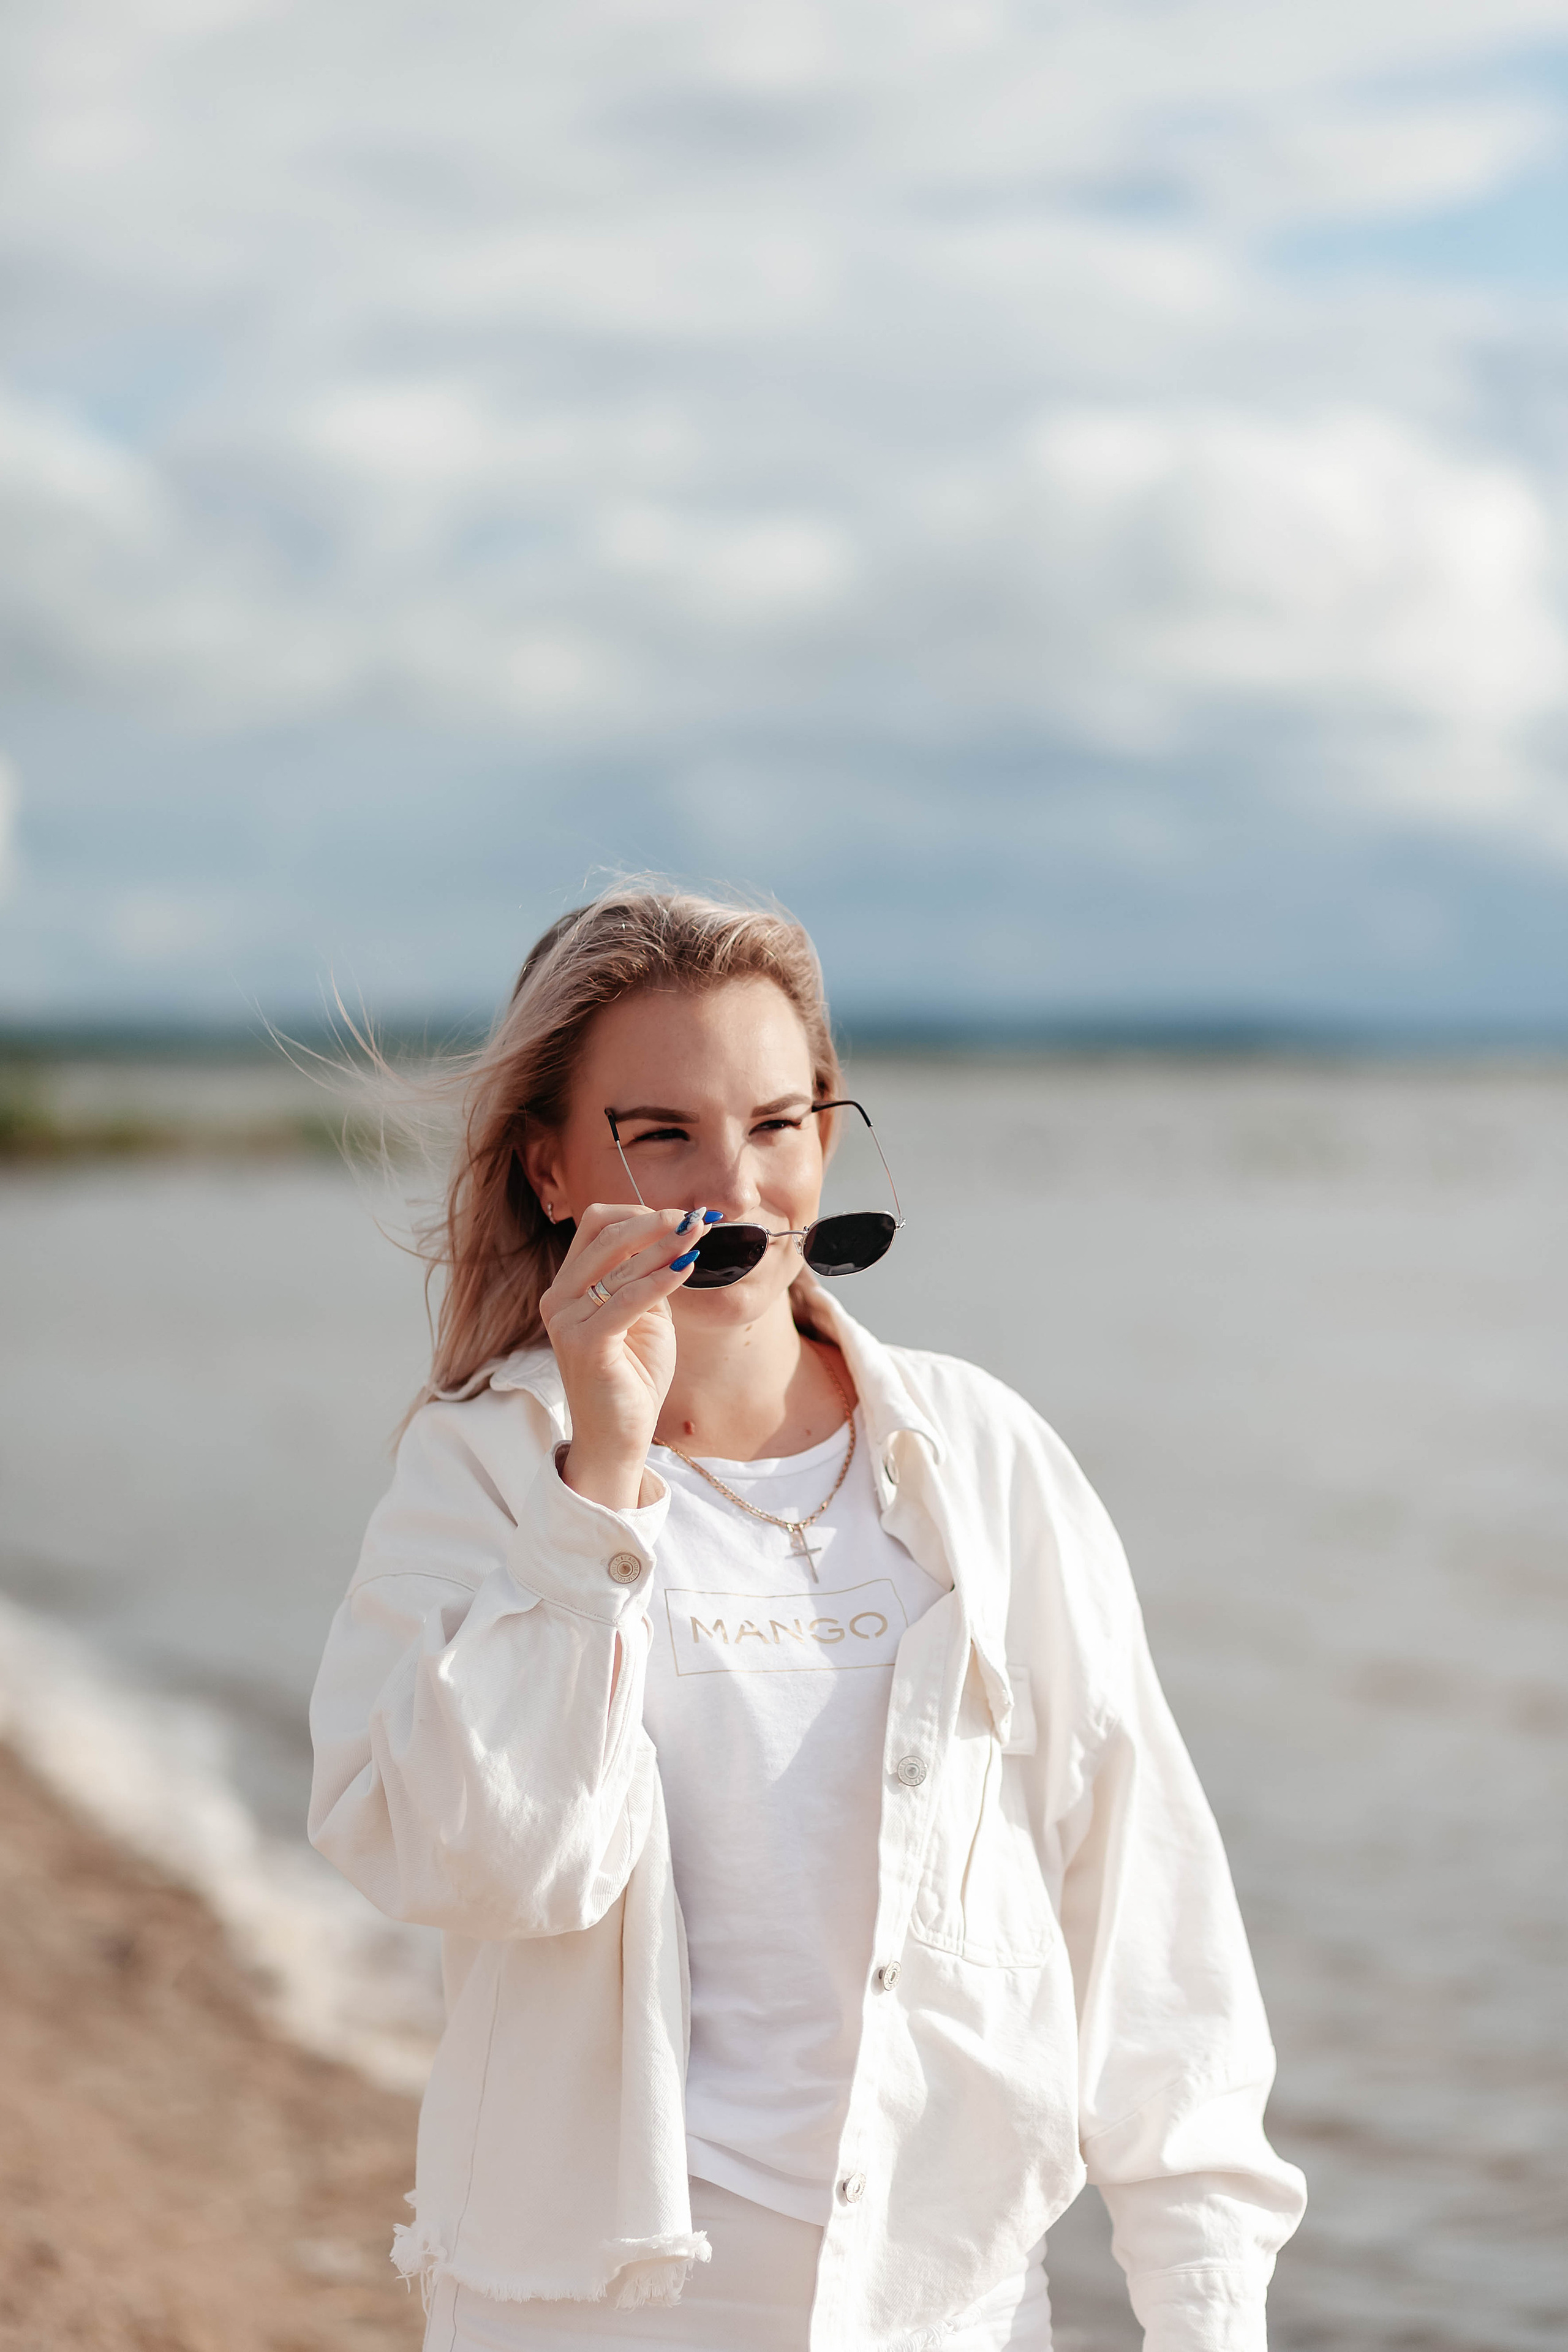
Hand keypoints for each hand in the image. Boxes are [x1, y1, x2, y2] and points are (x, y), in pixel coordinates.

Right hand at [539, 1203, 704, 1510]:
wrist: (618, 1438)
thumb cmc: (634, 1378)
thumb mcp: (645, 1316)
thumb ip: (647, 1278)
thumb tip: (677, 1237)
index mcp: (568, 1287)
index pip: (597, 1227)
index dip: (641, 1213)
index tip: (684, 1215)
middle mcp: (558, 1298)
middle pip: (605, 1234)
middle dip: (656, 1222)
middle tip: (695, 1219)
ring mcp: (565, 1320)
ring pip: (619, 1263)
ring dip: (665, 1245)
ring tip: (698, 1235)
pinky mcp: (584, 1343)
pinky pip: (628, 1299)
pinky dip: (661, 1279)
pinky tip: (687, 1267)